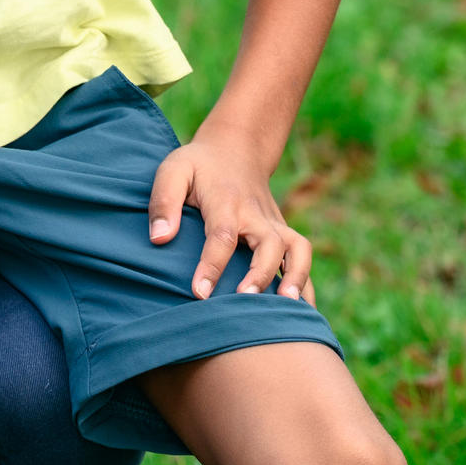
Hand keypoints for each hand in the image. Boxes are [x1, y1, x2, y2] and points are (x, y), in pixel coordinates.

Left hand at [146, 123, 315, 305]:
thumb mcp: (173, 171)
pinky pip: (303, 257)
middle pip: (268, 244)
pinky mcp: (284, 233)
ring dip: (296, 278)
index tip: (200, 293)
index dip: (212, 265)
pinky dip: (306, 283)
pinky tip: (303, 314)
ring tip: (290, 310)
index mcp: (226, 202)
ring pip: (297, 250)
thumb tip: (159, 239)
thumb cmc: (198, 166)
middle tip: (247, 302)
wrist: (236, 150)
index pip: (222, 235)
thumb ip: (163, 202)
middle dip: (261, 274)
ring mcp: (275, 224)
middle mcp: (256, 215)